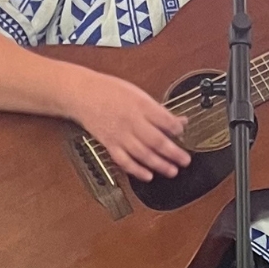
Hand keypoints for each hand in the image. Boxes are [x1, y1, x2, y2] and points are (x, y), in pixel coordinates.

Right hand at [65, 70, 189, 181]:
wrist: (83, 94)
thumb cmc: (111, 91)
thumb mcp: (139, 94)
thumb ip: (159, 110)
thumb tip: (179, 121)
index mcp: (141, 105)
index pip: (164, 120)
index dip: (177, 129)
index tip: (184, 134)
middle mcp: (131, 121)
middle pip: (156, 140)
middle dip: (173, 153)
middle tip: (185, 160)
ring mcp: (119, 135)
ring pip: (142, 153)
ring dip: (159, 165)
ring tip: (172, 171)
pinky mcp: (109, 144)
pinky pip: (124, 161)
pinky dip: (136, 170)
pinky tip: (148, 175)